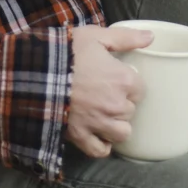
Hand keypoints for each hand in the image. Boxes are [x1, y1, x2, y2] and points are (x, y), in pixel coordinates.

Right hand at [65, 25, 151, 157]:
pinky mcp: (81, 136)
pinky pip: (101, 150)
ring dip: (115, 125)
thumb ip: (125, 37)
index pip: (140, 90)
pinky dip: (101, 144)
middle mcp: (116, 105)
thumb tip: (150, 37)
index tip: (116, 78)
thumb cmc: (67, 50)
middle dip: (121, 103)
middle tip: (105, 93)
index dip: (128, 84)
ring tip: (104, 114)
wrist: (36, 70)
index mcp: (123, 80)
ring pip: (122, 133)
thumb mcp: (95, 36)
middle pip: (130, 111)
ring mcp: (99, 123)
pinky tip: (97, 133)